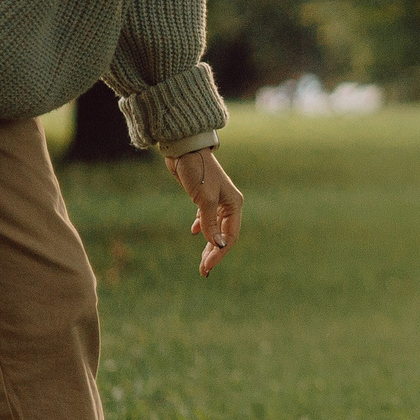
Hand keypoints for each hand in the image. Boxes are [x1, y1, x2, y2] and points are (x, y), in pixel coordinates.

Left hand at [164, 147, 243, 275]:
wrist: (184, 149)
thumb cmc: (198, 172)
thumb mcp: (204, 200)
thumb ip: (210, 224)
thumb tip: (217, 246)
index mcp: (234, 204)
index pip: (230, 237)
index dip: (219, 254)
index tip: (206, 267)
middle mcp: (229, 204)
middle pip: (224, 235)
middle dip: (214, 253)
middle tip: (203, 270)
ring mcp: (217, 201)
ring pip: (215, 228)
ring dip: (209, 244)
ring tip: (201, 260)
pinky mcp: (205, 197)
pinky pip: (207, 218)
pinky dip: (202, 227)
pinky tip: (194, 232)